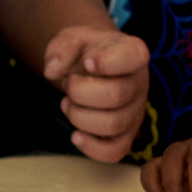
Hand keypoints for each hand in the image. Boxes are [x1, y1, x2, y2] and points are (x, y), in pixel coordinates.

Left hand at [42, 25, 149, 162]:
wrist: (93, 68)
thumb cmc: (87, 52)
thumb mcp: (73, 39)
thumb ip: (61, 48)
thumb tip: (52, 71)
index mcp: (132, 53)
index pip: (133, 57)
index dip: (108, 62)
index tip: (88, 62)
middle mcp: (140, 84)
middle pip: (116, 95)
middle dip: (81, 92)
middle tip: (68, 85)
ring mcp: (135, 112)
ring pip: (113, 124)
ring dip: (80, 116)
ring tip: (68, 104)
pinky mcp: (125, 135)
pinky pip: (115, 151)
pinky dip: (92, 148)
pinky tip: (75, 135)